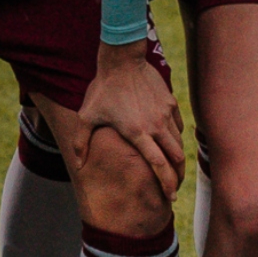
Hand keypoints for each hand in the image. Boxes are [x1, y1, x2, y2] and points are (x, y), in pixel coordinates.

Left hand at [75, 41, 183, 202]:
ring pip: (179, 142)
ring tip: (175, 168)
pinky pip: (178, 126)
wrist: (122, 60)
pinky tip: (170, 142)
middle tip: (175, 187)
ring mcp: (165, 113)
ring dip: (178, 158)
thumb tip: (78, 166)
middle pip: (176, 157)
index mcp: (137, 133)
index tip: (171, 196)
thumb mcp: (87, 116)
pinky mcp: (170, 102)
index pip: (158, 164)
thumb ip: (82, 143)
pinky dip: (177, 137)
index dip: (167, 183)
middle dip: (178, 175)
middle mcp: (156, 125)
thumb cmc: (103, 89)